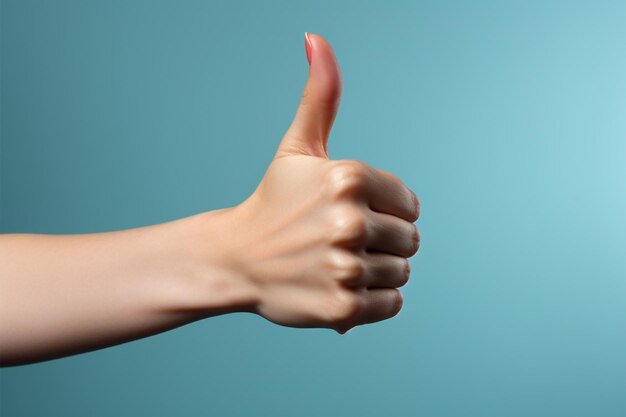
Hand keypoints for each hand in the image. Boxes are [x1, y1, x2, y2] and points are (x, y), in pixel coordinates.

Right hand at [224, 34, 419, 332]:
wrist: (235, 257)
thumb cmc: (273, 201)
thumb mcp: (298, 146)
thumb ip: (321, 95)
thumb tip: (316, 38)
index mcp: (349, 178)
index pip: (410, 204)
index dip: (386, 210)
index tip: (351, 213)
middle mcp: (349, 222)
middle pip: (411, 240)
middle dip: (384, 241)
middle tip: (342, 240)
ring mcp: (344, 268)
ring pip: (402, 273)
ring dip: (378, 271)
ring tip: (338, 263)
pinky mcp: (342, 308)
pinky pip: (392, 304)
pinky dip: (374, 300)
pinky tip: (341, 285)